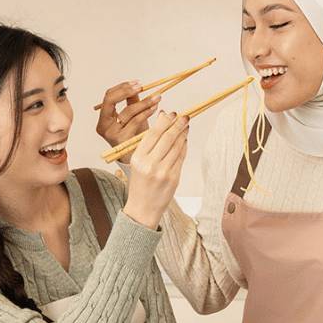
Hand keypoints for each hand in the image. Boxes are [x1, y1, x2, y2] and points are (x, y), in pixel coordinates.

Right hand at [95, 80, 161, 157]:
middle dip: (127, 91)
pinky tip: (155, 108)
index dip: (122, 88)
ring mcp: (111, 134)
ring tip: (156, 97)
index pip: (108, 97)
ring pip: (127, 111)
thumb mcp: (132, 117)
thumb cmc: (135, 136)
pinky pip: (135, 121)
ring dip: (143, 102)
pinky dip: (146, 112)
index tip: (137, 83)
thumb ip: (132, 102)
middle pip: (111, 101)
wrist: (138, 160)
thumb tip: (139, 86)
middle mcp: (104, 127)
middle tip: (142, 86)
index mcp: (103, 120)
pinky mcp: (122, 139)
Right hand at [122, 110, 188, 228]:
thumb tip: (163, 124)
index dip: (164, 121)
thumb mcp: (137, 164)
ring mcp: (163, 171)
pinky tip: (184, 140)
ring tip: (185, 125)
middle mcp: (150, 164)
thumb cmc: (139, 185)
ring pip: (177, 146)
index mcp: (138, 158)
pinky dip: (184, 146)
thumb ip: (148, 146)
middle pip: (167, 137)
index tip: (170, 113)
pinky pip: (181, 157)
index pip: (153, 134)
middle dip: (177, 124)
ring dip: (183, 134)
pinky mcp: (174, 178)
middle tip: (184, 116)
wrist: (142, 209)